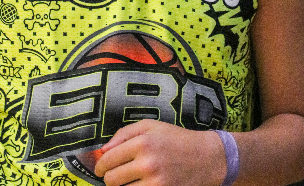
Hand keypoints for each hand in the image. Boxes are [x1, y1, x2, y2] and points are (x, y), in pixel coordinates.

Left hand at [94, 119, 225, 185]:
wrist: (205, 158)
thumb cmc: (175, 139)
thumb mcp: (150, 126)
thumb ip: (123, 134)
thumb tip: (103, 150)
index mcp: (142, 143)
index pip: (108, 159)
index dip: (100, 165)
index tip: (100, 167)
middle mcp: (148, 164)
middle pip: (112, 180)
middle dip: (109, 178)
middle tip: (114, 174)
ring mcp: (156, 183)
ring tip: (128, 180)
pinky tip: (138, 185)